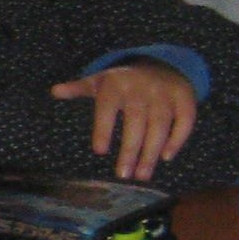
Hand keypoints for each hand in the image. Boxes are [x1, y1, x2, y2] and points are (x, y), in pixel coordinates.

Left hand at [50, 60, 198, 179]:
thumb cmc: (123, 81)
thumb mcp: (99, 81)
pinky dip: (178, 139)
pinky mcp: (185, 98)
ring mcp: (164, 93)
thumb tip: (54, 91)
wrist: (161, 63)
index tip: (99, 151)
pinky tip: (166, 157)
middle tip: (123, 176)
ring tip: (142, 175)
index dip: (103, 128)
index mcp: (116, 84)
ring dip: (152, 151)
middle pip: (136, 121)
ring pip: (160, 124)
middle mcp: (141, 88)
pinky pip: (185, 120)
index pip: (108, 108)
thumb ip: (78, 88)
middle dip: (130, 150)